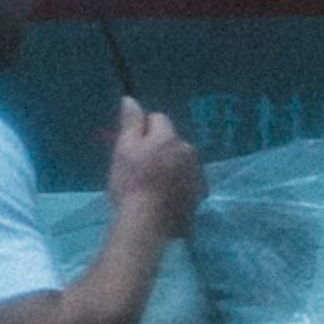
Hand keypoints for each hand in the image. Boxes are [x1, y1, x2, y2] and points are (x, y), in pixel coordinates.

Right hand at [107, 97, 202, 242]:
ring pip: (181, 161)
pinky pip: (187, 181)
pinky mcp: (199, 195)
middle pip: (172, 141)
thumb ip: (131, 123)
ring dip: (171, 167)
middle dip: (159, 149)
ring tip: (152, 187)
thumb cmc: (131, 183)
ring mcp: (197, 174)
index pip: (158, 120)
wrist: (148, 223)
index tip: (132, 148)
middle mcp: (189, 151)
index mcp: (170, 137)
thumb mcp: (124, 149)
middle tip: (140, 170)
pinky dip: (179, 186)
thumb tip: (131, 99)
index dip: (142, 131)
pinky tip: (165, 198)